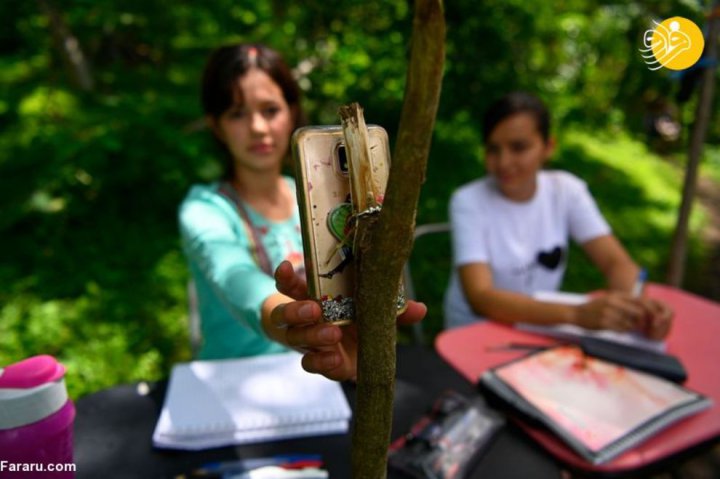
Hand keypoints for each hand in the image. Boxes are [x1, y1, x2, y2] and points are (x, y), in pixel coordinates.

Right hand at [270, 261, 426, 380]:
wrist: (353, 353)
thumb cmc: (357, 321)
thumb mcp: (374, 311)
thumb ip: (393, 310)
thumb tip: (419, 308)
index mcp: (312, 296)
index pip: (290, 285)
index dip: (285, 276)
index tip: (286, 266)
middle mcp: (303, 319)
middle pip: (287, 313)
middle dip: (298, 311)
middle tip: (316, 309)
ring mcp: (306, 342)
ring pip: (294, 337)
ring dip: (311, 335)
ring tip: (331, 334)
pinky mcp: (317, 361)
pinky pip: (310, 363)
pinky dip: (321, 361)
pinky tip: (333, 359)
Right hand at [575, 292, 672, 338]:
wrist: (576, 313)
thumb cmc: (596, 308)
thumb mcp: (610, 299)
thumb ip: (626, 303)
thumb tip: (645, 311)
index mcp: (617, 295)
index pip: (641, 301)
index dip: (649, 311)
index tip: (650, 318)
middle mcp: (613, 302)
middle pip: (639, 313)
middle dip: (642, 321)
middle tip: (638, 325)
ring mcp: (608, 313)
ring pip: (631, 323)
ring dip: (631, 327)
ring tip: (623, 326)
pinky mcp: (604, 323)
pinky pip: (621, 330)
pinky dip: (622, 331)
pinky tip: (616, 329)